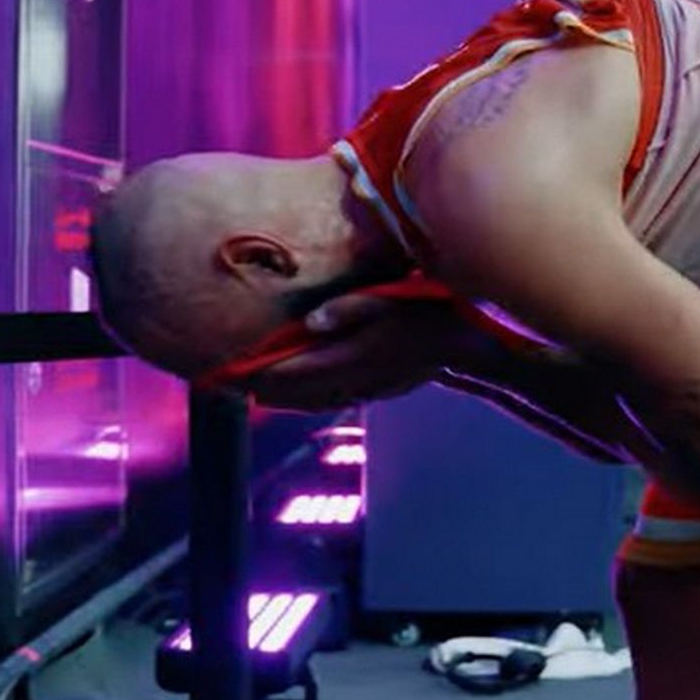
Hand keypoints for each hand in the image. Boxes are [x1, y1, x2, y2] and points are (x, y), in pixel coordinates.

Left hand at [240, 292, 478, 413]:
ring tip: (258, 395)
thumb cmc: (428, 311)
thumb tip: (311, 322)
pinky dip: (312, 400)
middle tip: (233, 386)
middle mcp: (356, 378)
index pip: (296, 368)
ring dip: (286, 399)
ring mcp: (368, 387)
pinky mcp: (379, 388)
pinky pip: (334, 399)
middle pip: (300, 391)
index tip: (233, 372)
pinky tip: (304, 396)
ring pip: (316, 400)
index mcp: (353, 355)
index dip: (262, 372)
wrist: (466, 342)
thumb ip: (350, 309)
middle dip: (265, 389)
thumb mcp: (391, 299)